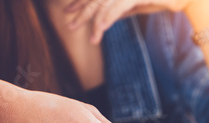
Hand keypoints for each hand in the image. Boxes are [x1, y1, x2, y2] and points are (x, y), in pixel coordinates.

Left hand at [65, 0, 198, 42]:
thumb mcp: (140, 4)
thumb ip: (123, 9)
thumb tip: (109, 18)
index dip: (81, 2)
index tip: (70, 10)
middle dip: (81, 10)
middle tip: (69, 24)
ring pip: (104, 4)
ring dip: (92, 20)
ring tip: (85, 34)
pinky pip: (117, 8)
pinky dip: (106, 19)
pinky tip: (100, 30)